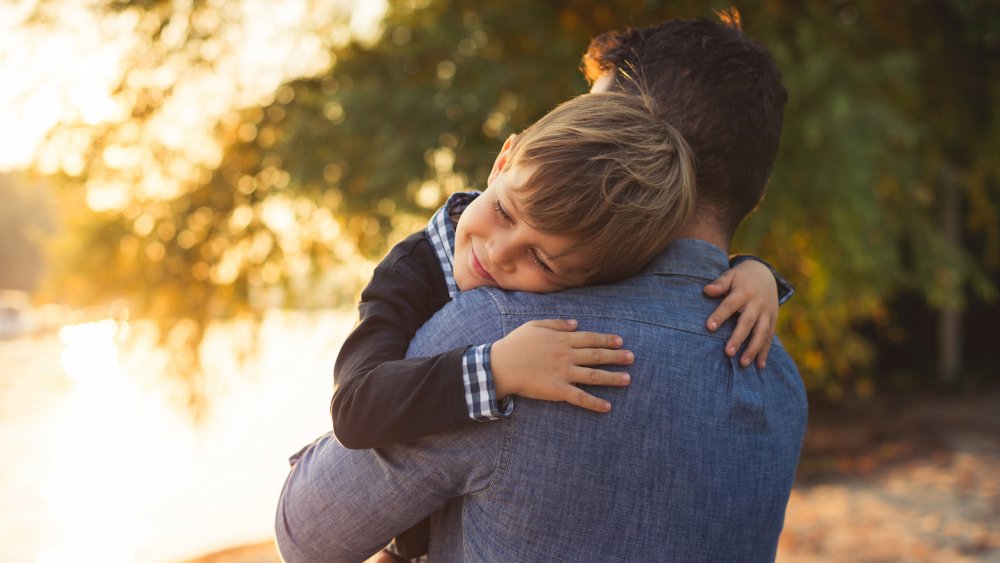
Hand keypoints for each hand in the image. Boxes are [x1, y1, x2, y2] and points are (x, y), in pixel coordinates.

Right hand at [490, 319, 632, 412]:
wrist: (501, 365)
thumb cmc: (515, 344)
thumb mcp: (534, 325)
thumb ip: (557, 323)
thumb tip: (576, 323)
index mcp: (562, 339)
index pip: (590, 338)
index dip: (607, 340)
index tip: (620, 341)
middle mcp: (567, 355)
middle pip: (597, 355)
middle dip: (616, 356)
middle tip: (632, 358)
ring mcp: (564, 373)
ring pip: (594, 375)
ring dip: (612, 377)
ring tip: (628, 379)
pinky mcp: (558, 390)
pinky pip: (580, 397)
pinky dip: (594, 403)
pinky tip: (608, 406)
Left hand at [703, 259, 778, 367]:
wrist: (766, 274)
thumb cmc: (741, 277)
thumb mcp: (731, 275)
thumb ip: (720, 284)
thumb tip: (706, 290)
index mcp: (744, 292)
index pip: (730, 304)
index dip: (720, 315)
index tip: (709, 327)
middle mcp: (757, 304)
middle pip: (747, 322)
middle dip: (738, 338)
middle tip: (728, 353)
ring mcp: (767, 313)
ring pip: (761, 333)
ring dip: (753, 349)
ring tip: (743, 363)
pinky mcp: (773, 320)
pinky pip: (769, 338)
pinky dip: (765, 352)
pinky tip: (759, 366)